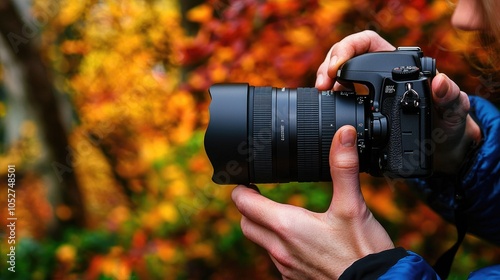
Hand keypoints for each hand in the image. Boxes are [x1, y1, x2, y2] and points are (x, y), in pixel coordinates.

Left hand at [232, 126, 393, 278]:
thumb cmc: (362, 252)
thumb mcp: (353, 205)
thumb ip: (344, 167)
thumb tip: (343, 135)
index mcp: (287, 226)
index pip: (244, 204)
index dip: (240, 188)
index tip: (247, 179)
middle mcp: (280, 249)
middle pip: (246, 224)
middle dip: (248, 208)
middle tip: (259, 194)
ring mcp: (286, 267)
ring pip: (261, 243)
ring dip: (264, 227)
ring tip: (280, 214)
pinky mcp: (296, 278)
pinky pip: (278, 259)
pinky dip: (280, 245)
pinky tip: (300, 239)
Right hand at [315, 30, 481, 173]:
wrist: (440, 150)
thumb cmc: (449, 124)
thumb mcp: (454, 110)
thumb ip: (451, 96)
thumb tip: (441, 82)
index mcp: (398, 65)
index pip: (368, 43)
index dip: (349, 47)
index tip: (339, 66)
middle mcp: (379, 75)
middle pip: (346, 57)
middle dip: (330, 65)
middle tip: (324, 83)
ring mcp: (366, 92)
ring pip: (338, 77)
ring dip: (325, 80)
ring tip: (322, 91)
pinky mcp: (360, 109)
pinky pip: (339, 98)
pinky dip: (329, 99)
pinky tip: (326, 105)